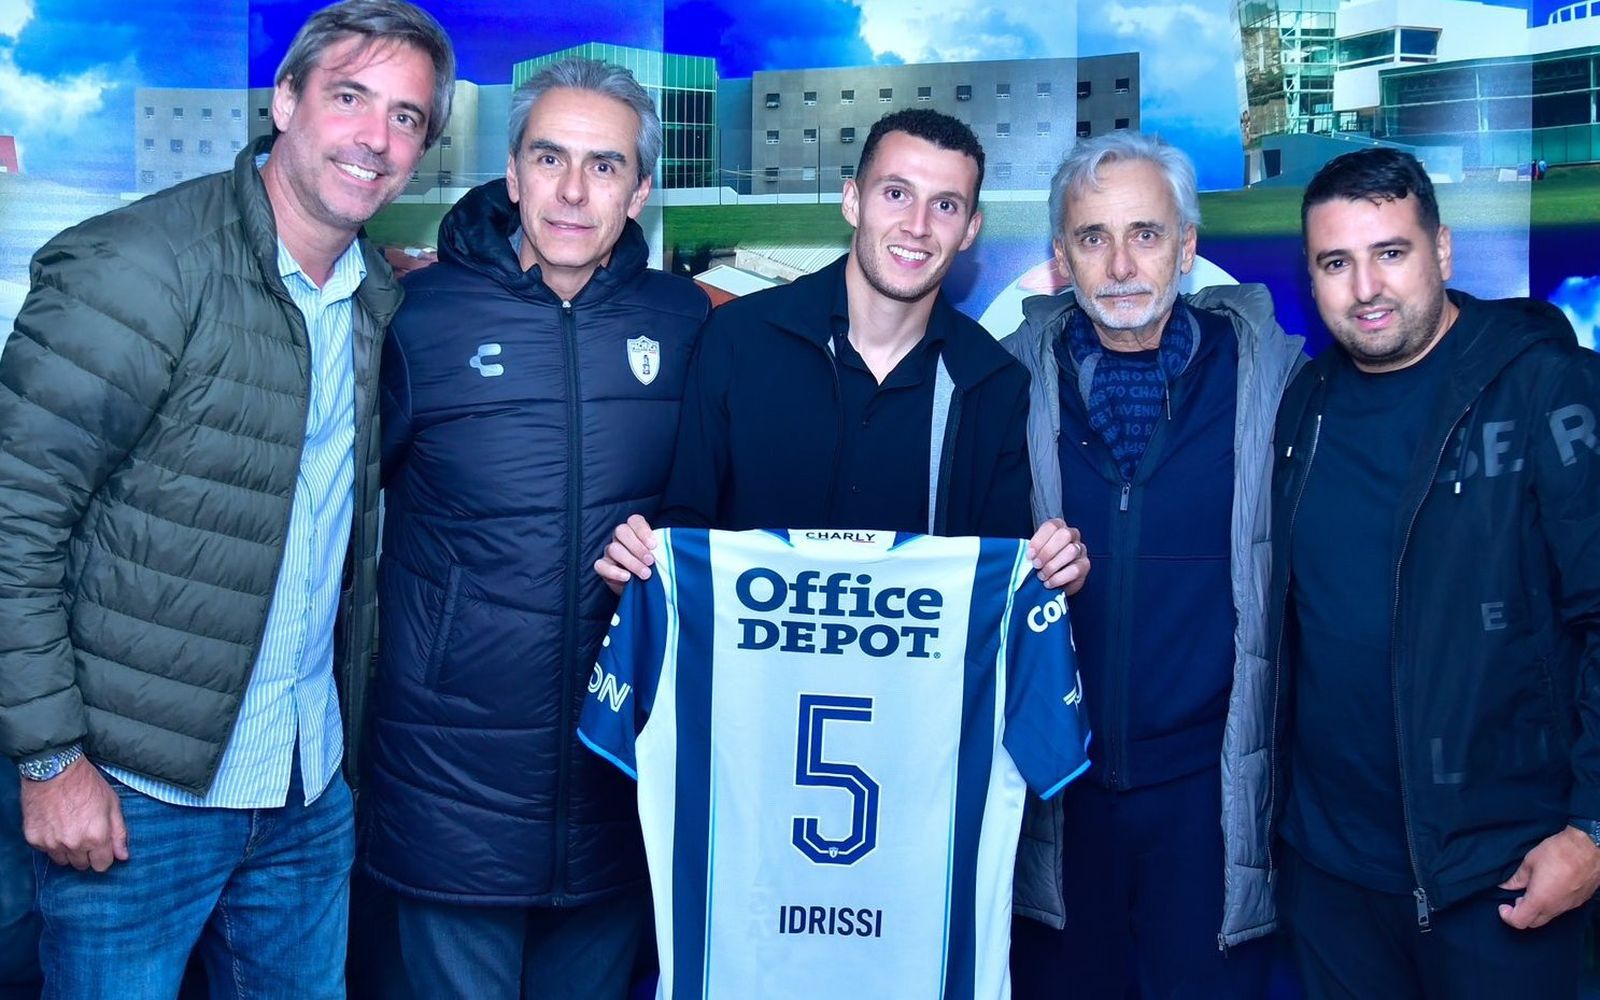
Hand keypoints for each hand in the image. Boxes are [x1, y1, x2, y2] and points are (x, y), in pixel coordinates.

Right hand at [20, 757, 128, 872]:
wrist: (54, 771)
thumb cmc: (86, 784)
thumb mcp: (112, 804)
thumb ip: (119, 833)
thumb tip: (123, 856)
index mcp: (96, 837)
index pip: (102, 865)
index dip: (103, 857)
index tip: (101, 847)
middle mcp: (74, 845)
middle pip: (82, 865)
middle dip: (86, 853)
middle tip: (85, 833)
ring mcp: (52, 844)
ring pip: (63, 861)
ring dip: (68, 851)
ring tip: (69, 829)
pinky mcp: (34, 839)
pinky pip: (46, 851)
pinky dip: (51, 842)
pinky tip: (55, 825)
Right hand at [595, 514, 657, 595]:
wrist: (642, 586)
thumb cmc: (652, 566)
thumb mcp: (659, 555)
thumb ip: (662, 549)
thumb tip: (670, 547)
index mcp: (634, 530)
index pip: (634, 521)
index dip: (643, 531)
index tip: (654, 545)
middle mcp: (620, 538)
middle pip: (621, 531)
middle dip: (637, 547)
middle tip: (651, 561)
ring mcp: (609, 551)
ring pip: (613, 549)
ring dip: (631, 562)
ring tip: (646, 574)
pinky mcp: (603, 566)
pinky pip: (601, 565)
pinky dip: (614, 572)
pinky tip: (627, 578)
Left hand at [1026, 518, 1090, 594]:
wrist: (1052, 580)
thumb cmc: (1041, 563)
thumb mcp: (1033, 553)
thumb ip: (1030, 551)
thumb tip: (1021, 555)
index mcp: (1058, 527)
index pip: (1051, 526)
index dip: (1039, 540)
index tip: (1029, 555)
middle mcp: (1072, 535)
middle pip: (1064, 535)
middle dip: (1047, 552)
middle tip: (1036, 565)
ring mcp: (1080, 550)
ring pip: (1071, 551)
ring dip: (1053, 565)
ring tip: (1041, 576)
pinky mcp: (1085, 566)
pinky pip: (1075, 569)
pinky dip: (1060, 578)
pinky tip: (1049, 583)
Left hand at [1497, 826, 1599, 928]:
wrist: (1588, 847)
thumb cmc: (1558, 852)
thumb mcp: (1530, 862)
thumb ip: (1517, 878)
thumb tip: (1506, 886)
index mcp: (1540, 900)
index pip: (1519, 921)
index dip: (1507, 916)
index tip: (1503, 906)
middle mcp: (1555, 908)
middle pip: (1534, 923)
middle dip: (1521, 914)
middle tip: (1517, 898)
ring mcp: (1570, 906)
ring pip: (1548, 916)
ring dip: (1537, 909)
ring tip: (1533, 890)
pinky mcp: (1580, 901)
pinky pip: (1561, 909)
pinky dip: (1550, 904)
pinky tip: (1549, 888)